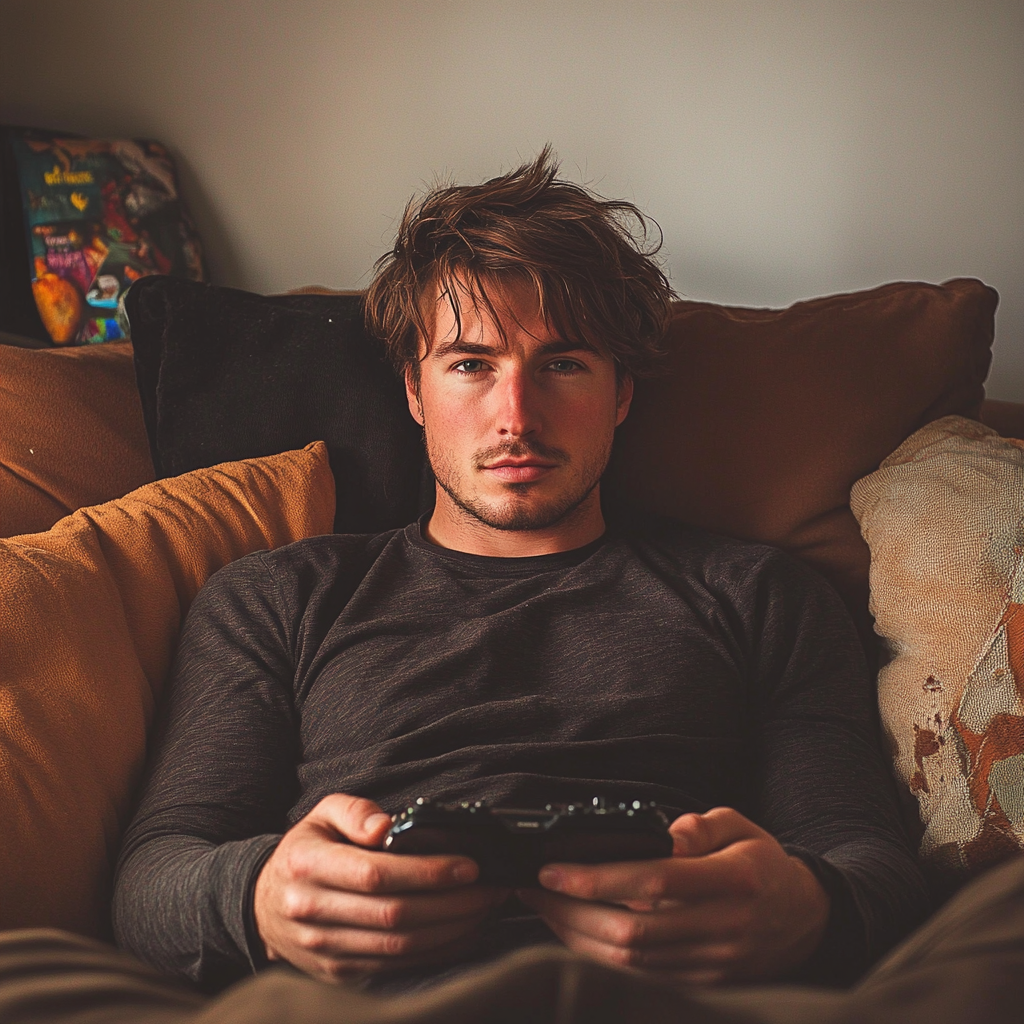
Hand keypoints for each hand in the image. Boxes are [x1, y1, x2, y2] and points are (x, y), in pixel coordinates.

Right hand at [253, 793, 507, 980]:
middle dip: (452, 903)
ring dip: (451, 930)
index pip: (375, 874)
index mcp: (308, 865)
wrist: (263, 906)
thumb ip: (355, 810)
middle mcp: (312, 910)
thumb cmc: (305, 851)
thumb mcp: (321, 814)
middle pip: (394, 914)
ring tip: (484, 908)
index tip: (468, 864)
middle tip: (490, 888)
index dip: (427, 872)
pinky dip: (435, 953)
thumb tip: (386, 826)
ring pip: (399, 947)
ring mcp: (324, 948)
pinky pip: (395, 966)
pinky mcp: (339, 972)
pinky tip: (462, 933)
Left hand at [516, 806, 828, 983]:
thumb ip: (701, 826)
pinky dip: (598, 959)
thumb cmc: (763, 864)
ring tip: (544, 909)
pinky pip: (639, 977)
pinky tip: (574, 934)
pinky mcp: (702, 984)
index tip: (555, 869)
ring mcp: (711, 963)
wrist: (806, 920)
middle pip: (632, 930)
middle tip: (534, 889)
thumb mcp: (741, 826)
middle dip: (571, 911)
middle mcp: (721, 927)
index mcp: (732, 881)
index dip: (598, 878)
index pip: (654, 881)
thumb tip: (662, 833)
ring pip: (630, 961)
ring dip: (577, 937)